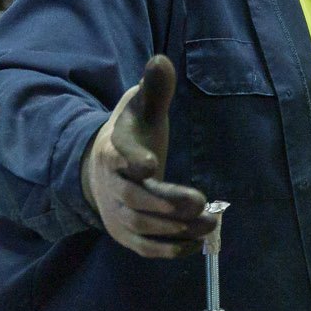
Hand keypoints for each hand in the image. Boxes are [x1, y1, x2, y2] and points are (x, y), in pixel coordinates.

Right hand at [81, 56, 215, 257]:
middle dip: (168, 202)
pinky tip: (196, 244)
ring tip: (211, 224)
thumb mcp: (140, 108)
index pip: (119, 156)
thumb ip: (155, 89)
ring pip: (142, 226)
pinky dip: (168, 250)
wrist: (99, 168)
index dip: (132, 160)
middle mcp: (111, 184)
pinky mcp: (124, 234)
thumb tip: (161, 60)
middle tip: (202, 203)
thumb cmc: (131, 135)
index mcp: (113, 149)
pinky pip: (144, 248)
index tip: (149, 164)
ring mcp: (115, 212)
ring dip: (176, 228)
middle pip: (134, 199)